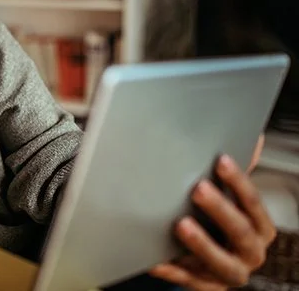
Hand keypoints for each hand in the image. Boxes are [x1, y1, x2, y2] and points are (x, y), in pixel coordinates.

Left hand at [150, 154, 275, 289]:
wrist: (214, 266)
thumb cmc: (222, 227)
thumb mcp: (233, 203)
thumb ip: (235, 177)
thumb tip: (252, 139)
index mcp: (259, 229)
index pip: (254, 204)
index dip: (239, 182)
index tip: (221, 161)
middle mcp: (250, 253)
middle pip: (239, 231)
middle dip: (220, 209)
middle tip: (198, 189)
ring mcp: (228, 272)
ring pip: (219, 261)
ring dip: (201, 243)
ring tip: (181, 225)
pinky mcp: (204, 287)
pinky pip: (186, 279)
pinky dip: (170, 269)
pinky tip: (155, 257)